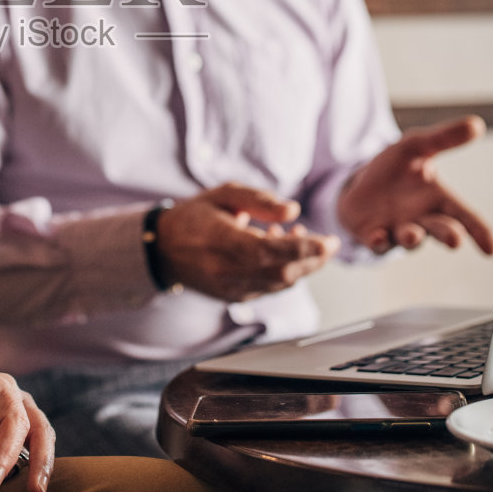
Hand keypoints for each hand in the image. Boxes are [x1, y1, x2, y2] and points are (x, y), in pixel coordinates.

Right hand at [155, 183, 339, 301]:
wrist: (163, 249)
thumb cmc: (195, 217)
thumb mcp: (224, 194)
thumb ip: (259, 200)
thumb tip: (293, 211)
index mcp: (220, 241)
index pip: (269, 251)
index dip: (303, 248)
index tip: (328, 241)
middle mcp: (225, 271)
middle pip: (281, 272)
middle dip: (313, 259)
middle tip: (329, 243)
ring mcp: (230, 288)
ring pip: (279, 284)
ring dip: (301, 266)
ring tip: (302, 238)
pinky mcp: (235, 298)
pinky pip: (270, 288)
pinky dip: (285, 273)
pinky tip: (281, 252)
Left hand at [336, 115, 492, 255]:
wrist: (359, 182)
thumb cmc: (395, 168)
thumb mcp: (415, 146)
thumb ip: (444, 138)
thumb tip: (477, 124)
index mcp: (439, 200)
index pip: (466, 217)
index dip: (481, 232)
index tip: (492, 249)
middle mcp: (423, 220)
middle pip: (442, 230)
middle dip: (449, 235)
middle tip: (455, 239)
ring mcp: (398, 230)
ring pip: (410, 239)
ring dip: (412, 237)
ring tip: (413, 234)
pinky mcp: (372, 235)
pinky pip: (377, 243)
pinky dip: (378, 242)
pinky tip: (378, 237)